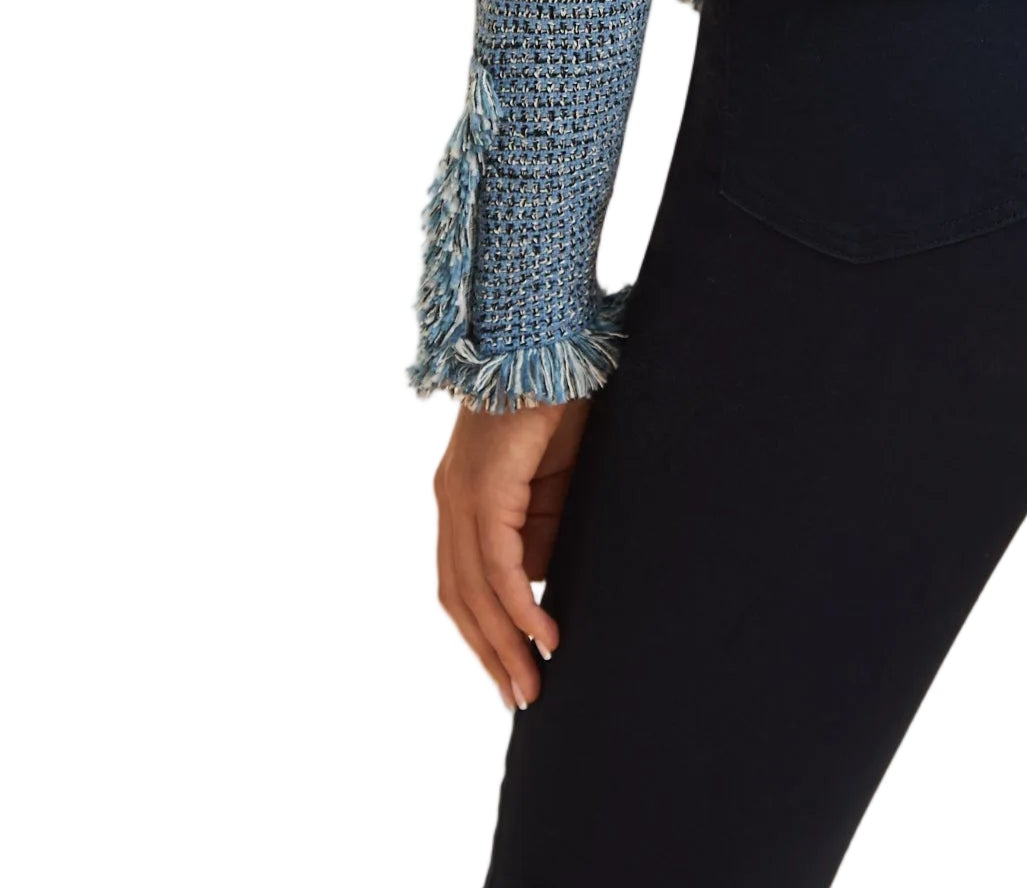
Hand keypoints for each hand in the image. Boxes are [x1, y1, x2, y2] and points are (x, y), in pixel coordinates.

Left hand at [433, 396, 591, 706]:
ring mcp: (461, 495)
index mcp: (462, 497)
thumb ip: (544, 525)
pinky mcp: (484, 489)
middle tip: (520, 698)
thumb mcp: (556, 479)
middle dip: (491, 653)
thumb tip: (542, 583)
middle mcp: (451, 500)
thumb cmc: (559, 400)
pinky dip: (518, 606)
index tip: (511, 672)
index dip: (484, 632)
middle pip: (460, 598)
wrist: (551, 343)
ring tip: (532, 683)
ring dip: (504, 643)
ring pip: (474, 590)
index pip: (463, 583)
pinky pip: (497, 564)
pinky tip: (542, 635)